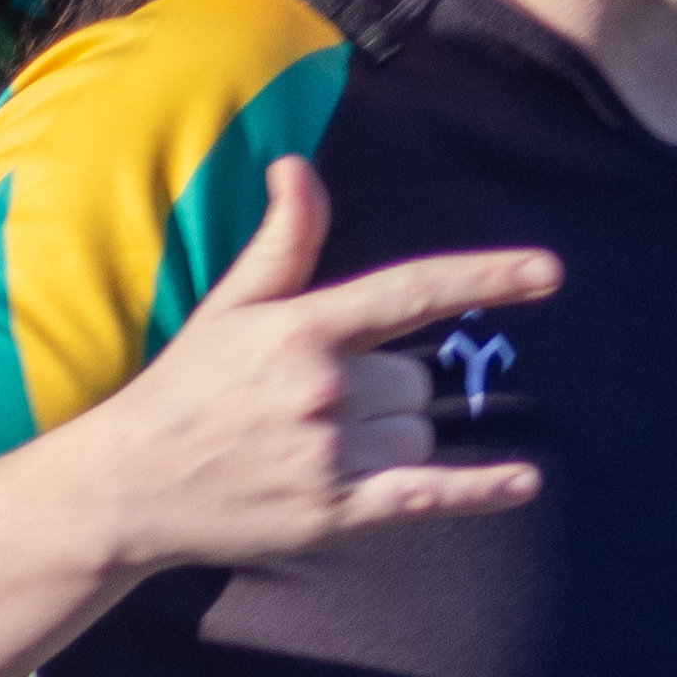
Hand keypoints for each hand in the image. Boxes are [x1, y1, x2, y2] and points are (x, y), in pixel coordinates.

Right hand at [71, 157, 555, 568]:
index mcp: (301, 330)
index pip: (411, 292)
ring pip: (419, 435)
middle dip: (382, 391)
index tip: (549, 272)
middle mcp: (322, 389)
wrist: (128, 486)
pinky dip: (480, 491)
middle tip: (310, 407)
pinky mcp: (332, 511)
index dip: (485, 279)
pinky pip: (427, 494)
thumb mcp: (229, 308)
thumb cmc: (183, 388)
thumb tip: (296, 165)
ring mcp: (328, 454)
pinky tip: (526, 482)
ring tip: (318, 448)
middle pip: (414, 382)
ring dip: (391, 441)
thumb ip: (282, 242)